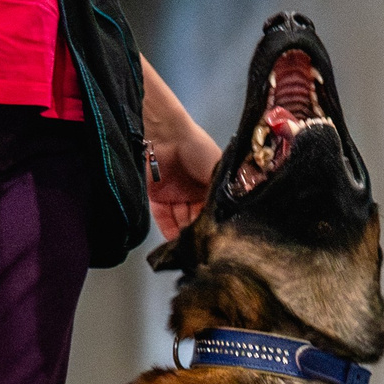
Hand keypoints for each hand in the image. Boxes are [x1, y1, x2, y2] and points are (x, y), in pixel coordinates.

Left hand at [146, 116, 221, 237]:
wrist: (166, 135)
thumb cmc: (197, 148)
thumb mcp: (217, 171)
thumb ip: (221, 195)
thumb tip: (227, 219)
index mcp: (211, 186)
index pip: (213, 211)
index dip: (213, 224)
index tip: (216, 240)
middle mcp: (193, 193)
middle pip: (196, 218)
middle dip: (198, 232)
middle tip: (201, 248)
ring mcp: (174, 196)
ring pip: (180, 221)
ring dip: (183, 235)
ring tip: (189, 248)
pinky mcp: (156, 198)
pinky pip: (163, 219)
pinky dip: (168, 231)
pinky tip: (175, 242)